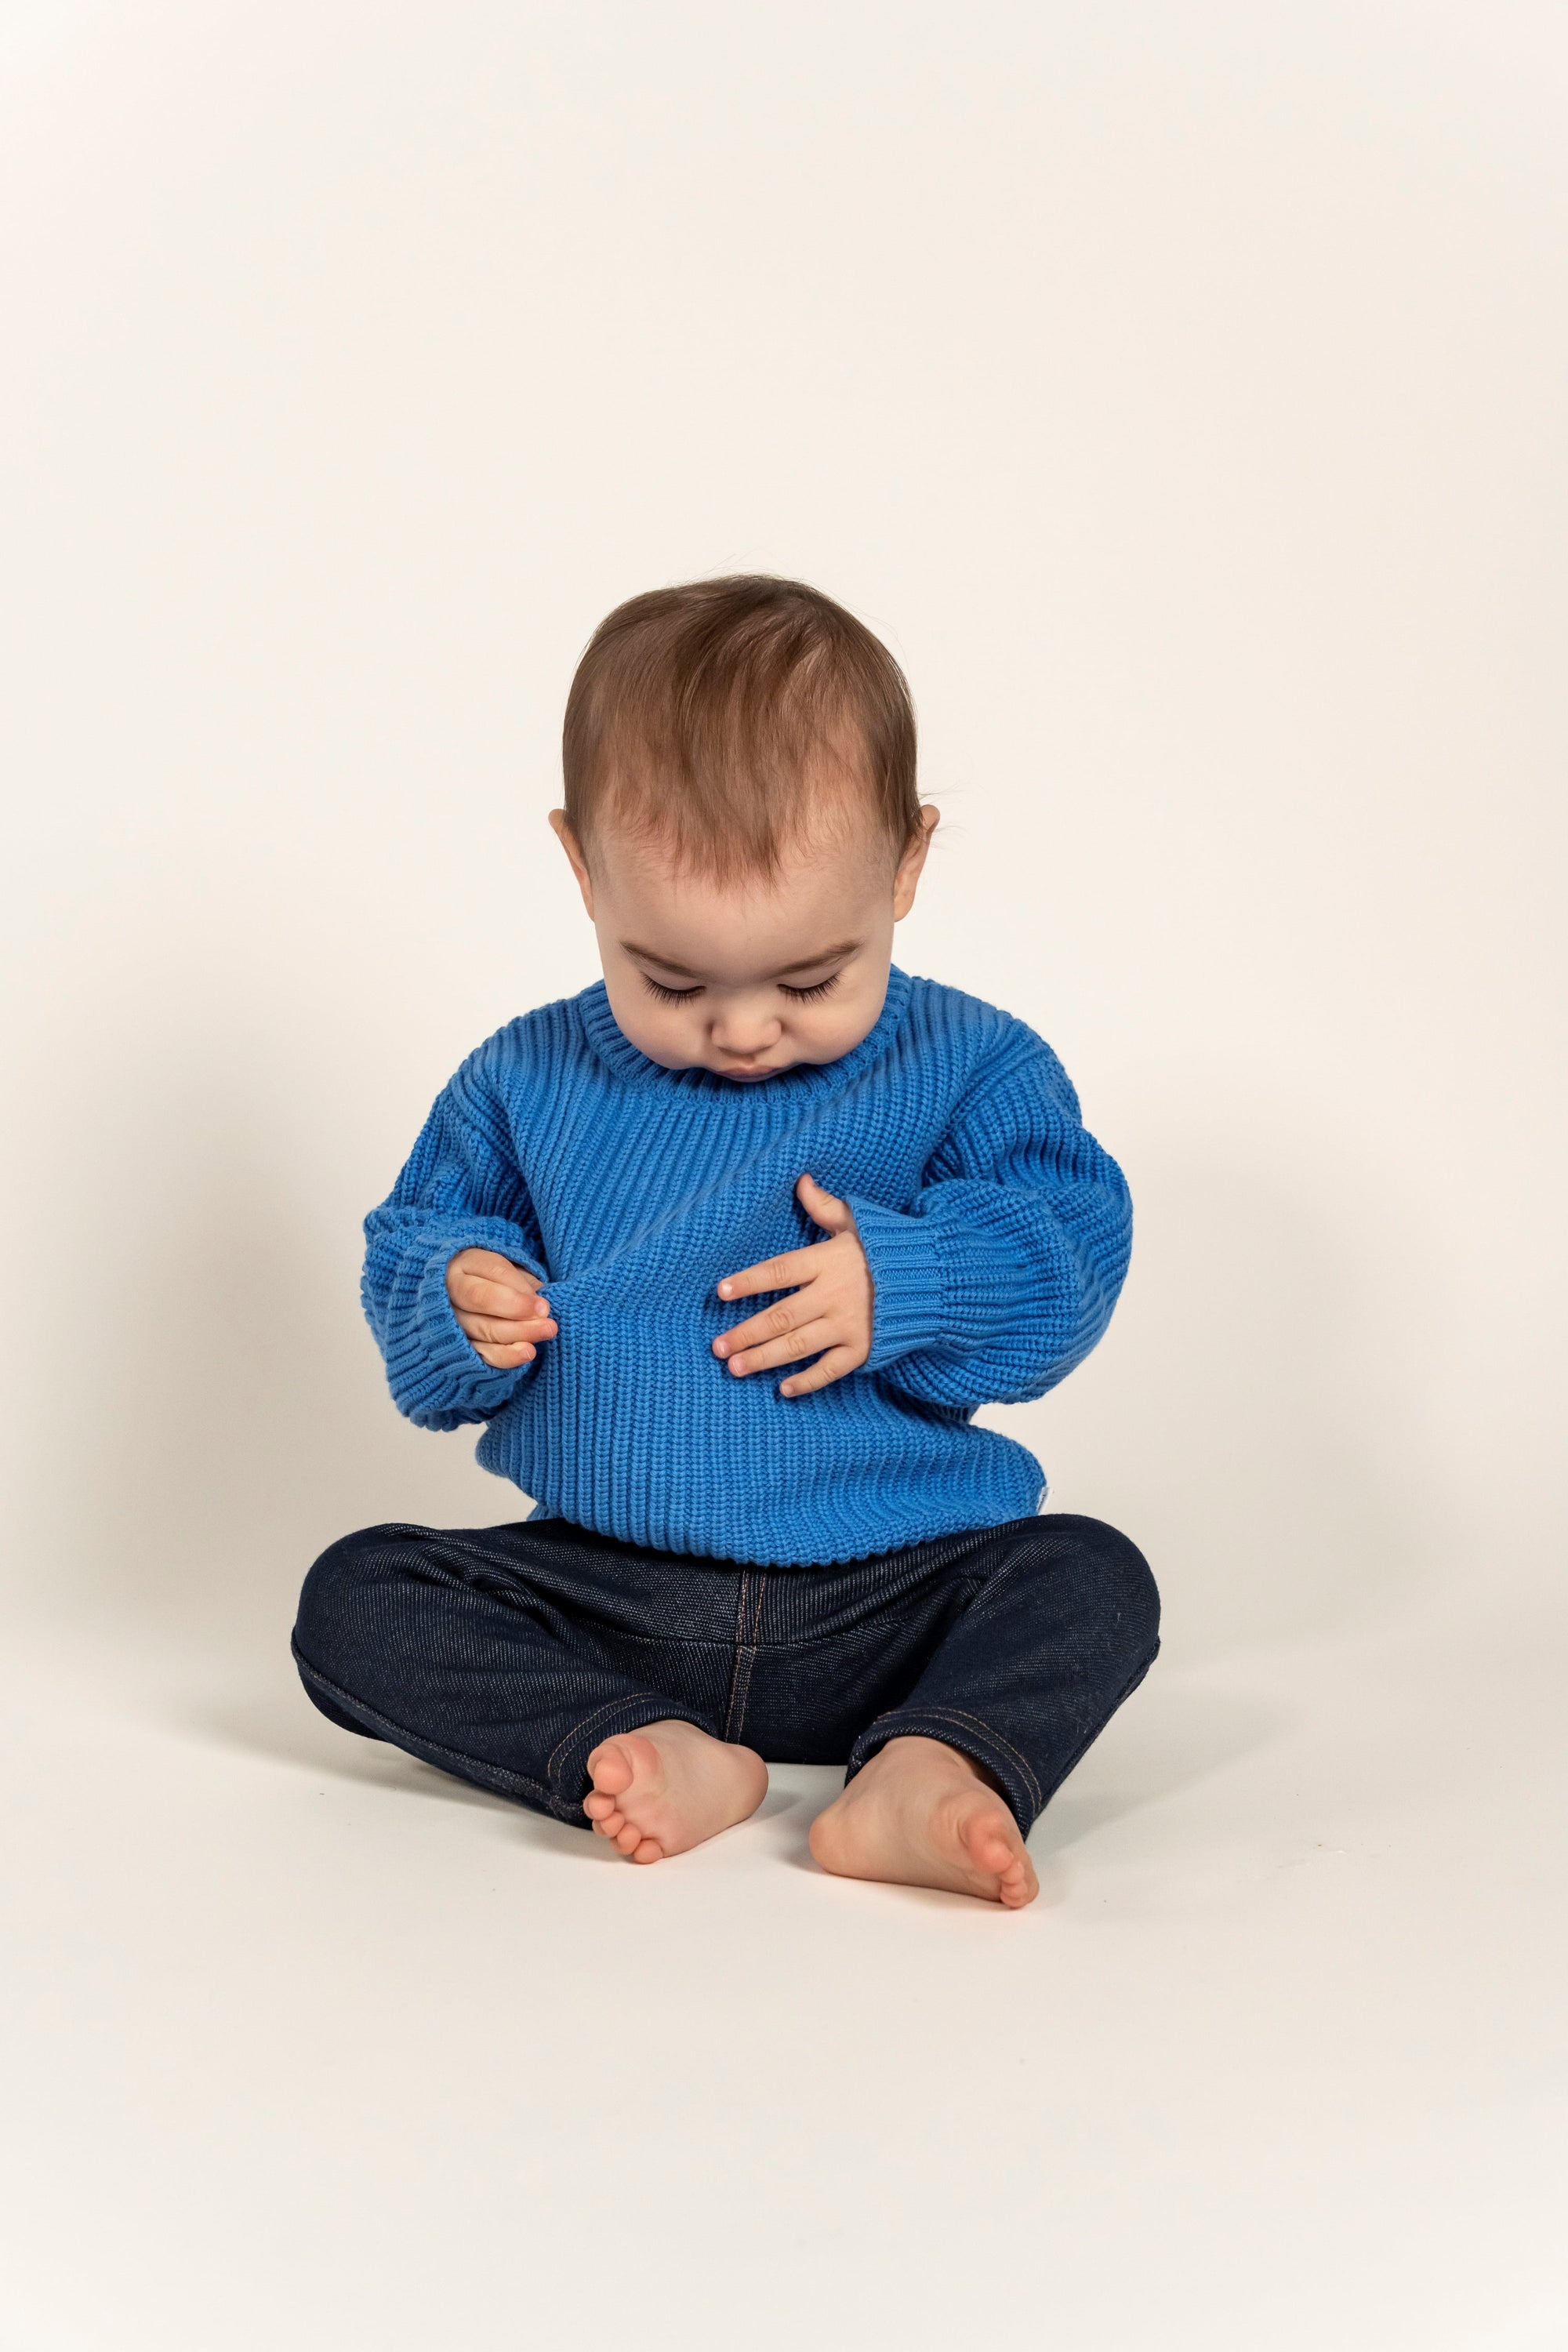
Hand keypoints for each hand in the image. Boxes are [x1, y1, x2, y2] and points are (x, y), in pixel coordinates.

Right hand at [446, 1248, 556, 1369]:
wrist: (469, 1304)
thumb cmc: (498, 1283)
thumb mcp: (511, 1273)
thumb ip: (524, 1284)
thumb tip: (542, 1306)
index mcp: (465, 1262)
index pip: (494, 1271)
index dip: (519, 1290)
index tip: (544, 1307)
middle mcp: (451, 1288)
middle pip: (480, 1298)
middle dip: (517, 1311)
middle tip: (548, 1324)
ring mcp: (451, 1319)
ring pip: (481, 1328)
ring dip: (516, 1335)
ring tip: (543, 1337)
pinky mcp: (458, 1345)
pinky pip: (479, 1352)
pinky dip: (504, 1356)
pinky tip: (526, 1354)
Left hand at [713, 1173, 871, 1397]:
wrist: (936, 1278)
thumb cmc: (889, 1247)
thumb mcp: (857, 1222)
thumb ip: (824, 1207)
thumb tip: (800, 1180)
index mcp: (828, 1261)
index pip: (779, 1271)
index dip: (749, 1281)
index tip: (721, 1292)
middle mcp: (834, 1295)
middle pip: (781, 1316)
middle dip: (746, 1332)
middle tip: (718, 1346)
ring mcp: (849, 1324)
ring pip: (798, 1345)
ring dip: (764, 1358)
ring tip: (735, 1368)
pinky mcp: (863, 1348)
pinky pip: (831, 1369)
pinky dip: (808, 1381)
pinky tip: (783, 1390)